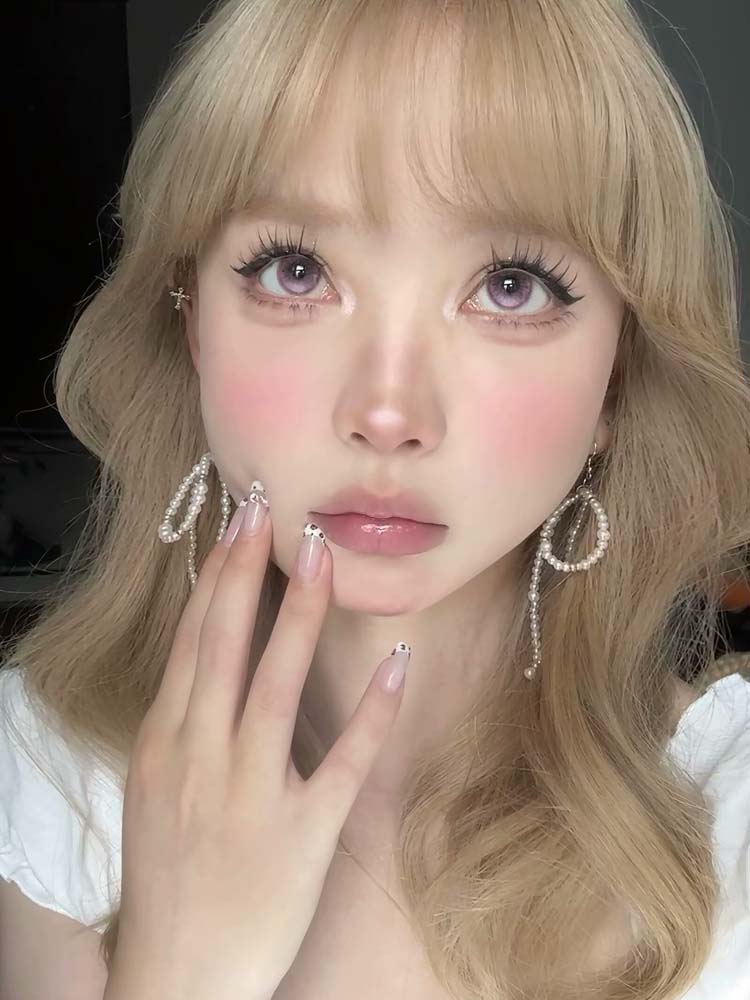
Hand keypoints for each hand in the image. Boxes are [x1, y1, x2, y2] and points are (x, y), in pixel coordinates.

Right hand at [110, 499, 408, 999]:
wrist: (175, 978)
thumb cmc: (168, 877)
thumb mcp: (153, 790)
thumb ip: (180, 723)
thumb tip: (207, 656)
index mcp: (163, 744)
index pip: (192, 641)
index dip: (215, 576)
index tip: (238, 522)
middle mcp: (200, 759)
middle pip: (223, 646)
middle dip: (245, 570)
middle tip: (268, 505)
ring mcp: (251, 796)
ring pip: (275, 687)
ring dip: (300, 616)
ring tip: (323, 555)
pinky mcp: (303, 835)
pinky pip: (343, 762)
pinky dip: (373, 710)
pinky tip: (398, 660)